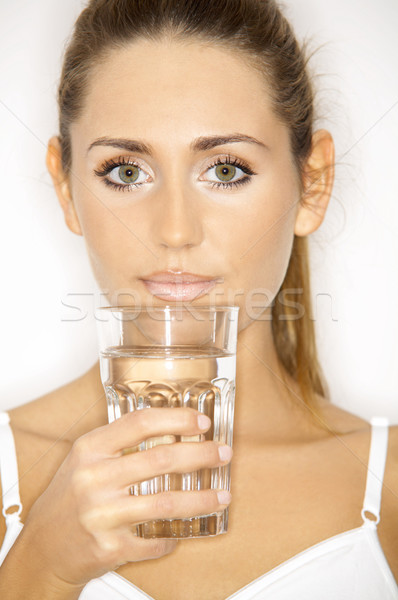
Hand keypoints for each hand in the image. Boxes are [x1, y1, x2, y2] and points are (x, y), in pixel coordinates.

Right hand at [22, 408, 232, 586]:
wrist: (44, 545)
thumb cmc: (70, 496)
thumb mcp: (86, 458)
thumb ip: (120, 442)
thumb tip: (171, 428)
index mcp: (90, 449)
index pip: (140, 423)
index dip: (176, 419)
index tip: (201, 422)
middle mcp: (94, 479)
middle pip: (161, 459)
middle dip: (201, 454)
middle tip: (222, 453)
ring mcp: (102, 514)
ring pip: (166, 502)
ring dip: (202, 499)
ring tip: (222, 495)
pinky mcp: (110, 547)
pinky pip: (155, 540)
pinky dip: (174, 535)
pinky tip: (182, 530)